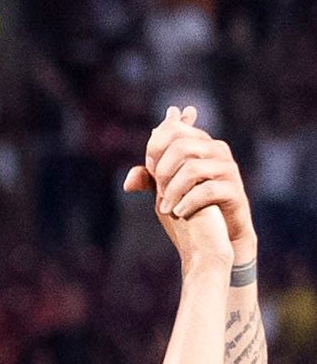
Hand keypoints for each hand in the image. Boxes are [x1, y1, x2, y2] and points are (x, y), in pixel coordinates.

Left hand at [146, 140, 236, 273]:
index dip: (154, 148)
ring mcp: (227, 169)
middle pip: (181, 145)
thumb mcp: (166, 191)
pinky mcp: (235, 191)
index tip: (151, 168)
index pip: (173, 128)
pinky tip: (179, 212)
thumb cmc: (192, 207)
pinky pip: (207, 191)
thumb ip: (150, 180)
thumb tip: (128, 181)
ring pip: (193, 168)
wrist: (221, 235)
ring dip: (173, 190)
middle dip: (162, 170)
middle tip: (159, 191)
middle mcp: (216, 150)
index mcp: (199, 144)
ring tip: (166, 208)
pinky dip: (187, 203)